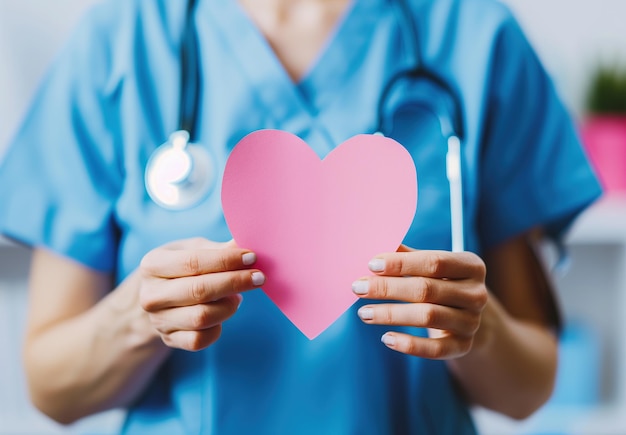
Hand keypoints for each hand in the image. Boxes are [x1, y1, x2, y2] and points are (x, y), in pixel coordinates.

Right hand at [139, 238, 264, 350]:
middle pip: (199, 291)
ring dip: (228, 306)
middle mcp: (151, 294)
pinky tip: (223, 313)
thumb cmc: (181, 267)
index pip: (193, 262)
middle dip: (235, 282)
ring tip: (238, 296)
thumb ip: (219, 249)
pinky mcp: (169, 339)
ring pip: (202, 318)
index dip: (226, 260)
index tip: (251, 257)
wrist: (160, 296)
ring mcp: (158, 320)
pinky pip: (200, 340)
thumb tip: (247, 243)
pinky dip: (218, 328)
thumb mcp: (194, 249)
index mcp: (153, 265)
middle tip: (259, 277)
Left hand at [352, 245, 487, 358]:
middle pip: (426, 290)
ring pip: (428, 317)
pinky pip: (435, 349)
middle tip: (358, 288)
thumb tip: (375, 241)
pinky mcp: (464, 346)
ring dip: (391, 314)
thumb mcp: (431, 266)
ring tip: (364, 313)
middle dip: (387, 288)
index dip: (401, 263)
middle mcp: (476, 294)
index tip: (371, 264)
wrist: (467, 316)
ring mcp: (472, 322)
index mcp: (471, 265)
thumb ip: (407, 256)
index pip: (434, 262)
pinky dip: (409, 345)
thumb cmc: (441, 282)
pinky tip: (385, 338)